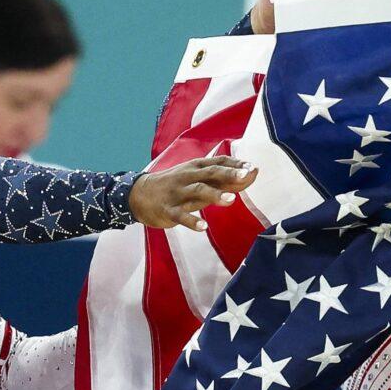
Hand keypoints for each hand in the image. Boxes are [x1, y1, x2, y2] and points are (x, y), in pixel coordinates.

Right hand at [132, 156, 255, 231]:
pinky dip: (192, 221)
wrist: (138, 195)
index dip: (235, 164)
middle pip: (210, 173)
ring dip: (214, 195)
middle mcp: (188, 177)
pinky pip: (180, 216)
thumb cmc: (174, 186)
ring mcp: (177, 194)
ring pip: (197, 191)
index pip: (218, 162)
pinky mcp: (167, 211)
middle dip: (228, 174)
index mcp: (195, 168)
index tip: (252, 167)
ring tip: (231, 201)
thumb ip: (220, 179)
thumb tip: (250, 175)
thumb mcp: (195, 178)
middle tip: (246, 175)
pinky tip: (203, 227)